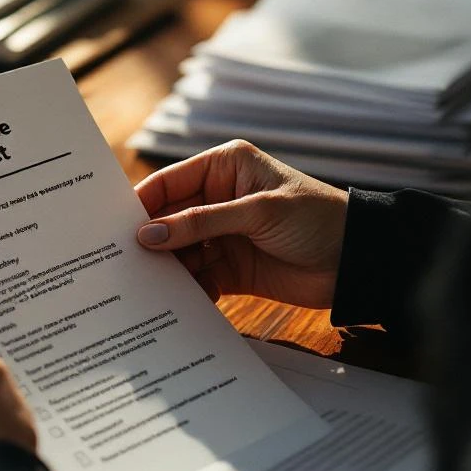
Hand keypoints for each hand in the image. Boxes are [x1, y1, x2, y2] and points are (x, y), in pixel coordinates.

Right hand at [135, 140, 347, 308]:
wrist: (358, 262)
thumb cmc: (316, 219)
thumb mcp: (257, 212)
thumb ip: (201, 223)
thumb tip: (148, 236)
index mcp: (224, 168)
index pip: (169, 183)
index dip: (141, 204)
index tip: (113, 228)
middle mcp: (218, 198)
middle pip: (168, 220)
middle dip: (149, 241)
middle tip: (119, 262)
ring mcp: (222, 235)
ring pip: (178, 252)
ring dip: (165, 269)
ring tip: (144, 287)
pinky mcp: (230, 268)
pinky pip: (197, 277)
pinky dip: (187, 289)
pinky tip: (176, 302)